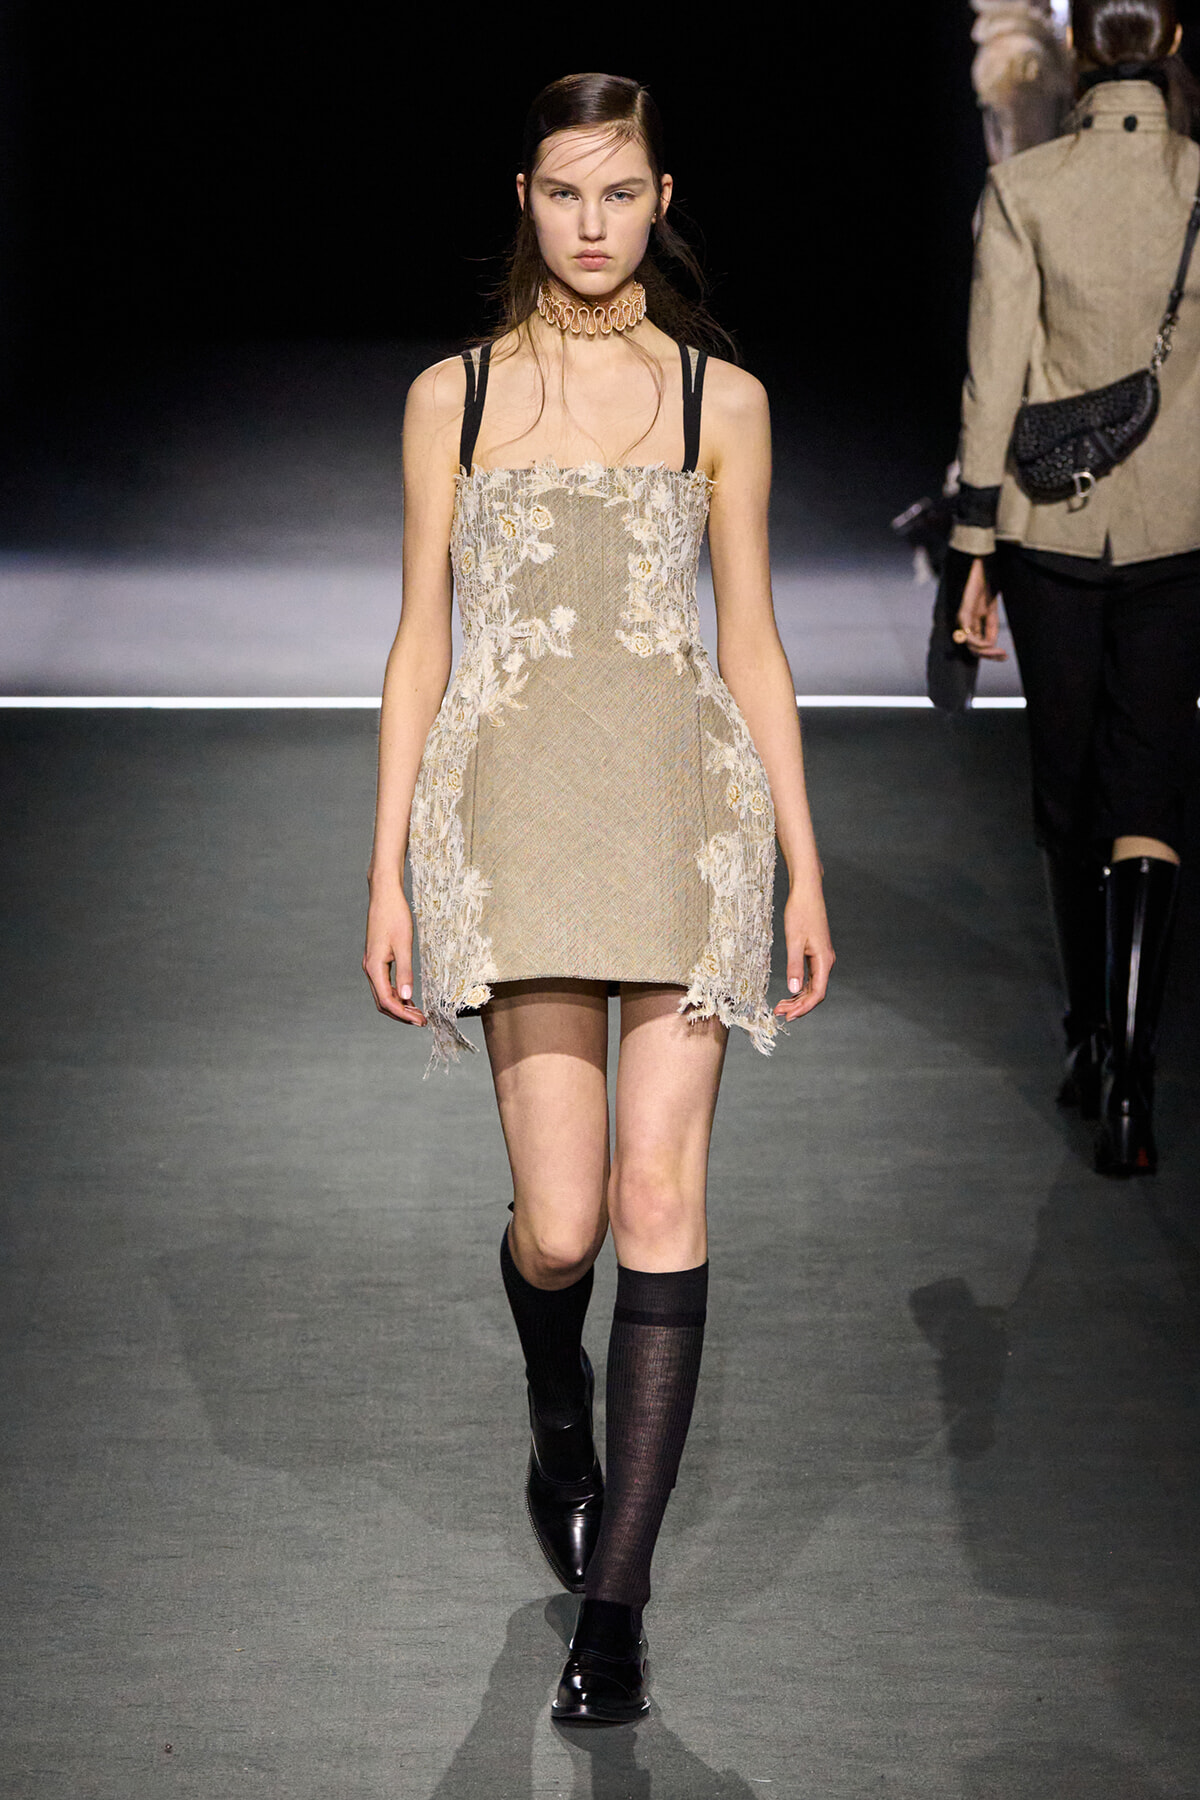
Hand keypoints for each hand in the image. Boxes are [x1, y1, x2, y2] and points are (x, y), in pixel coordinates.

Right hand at [363, 886, 426, 1025]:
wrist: (384, 895)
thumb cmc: (394, 916)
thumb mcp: (403, 944)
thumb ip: (405, 972)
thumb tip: (406, 997)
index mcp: (374, 967)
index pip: (387, 1000)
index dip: (403, 1015)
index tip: (420, 1021)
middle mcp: (370, 968)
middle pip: (383, 1002)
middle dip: (401, 1014)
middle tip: (421, 1021)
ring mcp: (372, 964)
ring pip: (383, 994)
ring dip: (399, 1006)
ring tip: (417, 1013)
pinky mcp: (376, 959)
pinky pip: (384, 983)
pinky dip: (396, 994)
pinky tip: (409, 997)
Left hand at [774, 882, 834, 1021]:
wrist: (807, 893)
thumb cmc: (800, 913)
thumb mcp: (794, 940)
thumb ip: (794, 966)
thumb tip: (794, 989)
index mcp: (824, 960)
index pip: (817, 993)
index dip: (804, 1008)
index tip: (788, 1016)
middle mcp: (826, 962)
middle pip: (815, 993)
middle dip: (798, 1006)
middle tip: (779, 1013)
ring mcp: (822, 958)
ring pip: (813, 986)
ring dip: (798, 998)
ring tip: (780, 1006)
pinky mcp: (816, 953)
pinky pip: (810, 977)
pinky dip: (800, 987)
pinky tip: (789, 993)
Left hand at [955, 557, 1007, 660]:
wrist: (983, 567)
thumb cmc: (986, 586)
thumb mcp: (990, 612)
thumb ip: (990, 628)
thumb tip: (992, 645)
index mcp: (972, 624)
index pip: (978, 647)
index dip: (991, 654)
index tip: (1006, 656)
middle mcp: (965, 624)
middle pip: (973, 650)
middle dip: (990, 656)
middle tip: (1004, 656)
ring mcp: (963, 618)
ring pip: (970, 645)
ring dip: (986, 651)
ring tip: (1000, 652)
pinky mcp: (963, 612)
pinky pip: (967, 633)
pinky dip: (978, 642)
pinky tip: (989, 644)